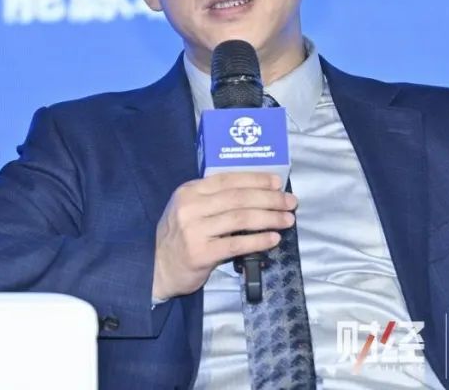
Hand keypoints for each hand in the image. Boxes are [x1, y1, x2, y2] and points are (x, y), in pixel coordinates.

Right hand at [152, 172, 296, 300]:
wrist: (157, 268)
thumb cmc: (179, 237)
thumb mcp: (189, 210)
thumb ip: (214, 200)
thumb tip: (256, 193)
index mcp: (189, 191)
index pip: (228, 179)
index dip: (256, 179)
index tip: (278, 182)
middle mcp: (190, 207)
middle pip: (238, 198)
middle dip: (269, 198)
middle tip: (290, 202)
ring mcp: (194, 230)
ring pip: (240, 218)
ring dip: (269, 218)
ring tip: (287, 220)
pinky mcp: (200, 253)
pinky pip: (236, 243)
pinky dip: (258, 240)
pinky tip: (273, 239)